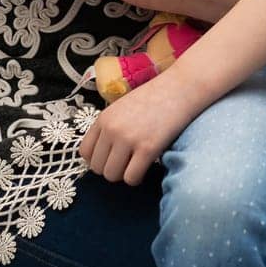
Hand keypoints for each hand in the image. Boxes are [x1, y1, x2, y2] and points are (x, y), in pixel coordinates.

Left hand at [79, 68, 201, 186]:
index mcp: (104, 118)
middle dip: (112, 168)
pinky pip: (131, 178)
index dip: (98, 159)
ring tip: (137, 162)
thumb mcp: (123, 108)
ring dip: (124, 174)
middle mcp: (112, 129)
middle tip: (128, 160)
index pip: (85, 152)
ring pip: (112, 176)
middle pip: (98, 167)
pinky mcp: (147, 148)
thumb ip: (110, 127)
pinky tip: (147, 164)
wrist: (180, 88)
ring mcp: (129, 139)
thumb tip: (103, 155)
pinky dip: (138, 177)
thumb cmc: (155, 98)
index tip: (111, 157)